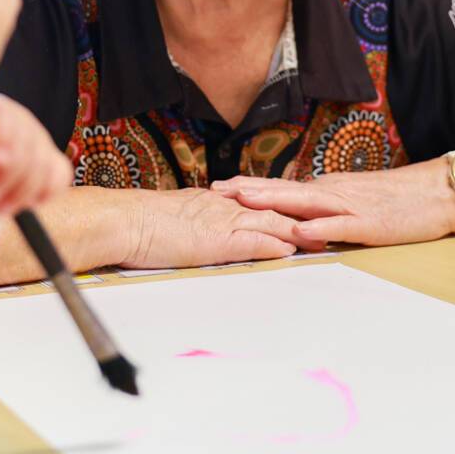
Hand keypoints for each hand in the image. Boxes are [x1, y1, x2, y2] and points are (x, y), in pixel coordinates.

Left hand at [0, 93, 72, 214]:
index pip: (2, 115)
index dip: (3, 136)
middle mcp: (18, 119)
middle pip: (26, 142)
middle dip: (8, 176)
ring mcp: (39, 138)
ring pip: (43, 163)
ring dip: (22, 193)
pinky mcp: (53, 158)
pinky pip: (60, 175)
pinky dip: (46, 193)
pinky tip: (28, 204)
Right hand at [123, 188, 307, 268]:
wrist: (126, 221)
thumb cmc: (144, 223)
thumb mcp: (180, 217)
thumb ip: (201, 221)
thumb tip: (210, 230)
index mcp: (217, 203)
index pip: (260, 204)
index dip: (286, 210)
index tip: (307, 216)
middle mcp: (225, 208)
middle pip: (273, 210)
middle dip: (303, 219)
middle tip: (329, 225)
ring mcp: (221, 222)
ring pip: (269, 223)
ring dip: (298, 233)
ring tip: (322, 240)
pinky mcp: (215, 240)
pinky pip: (251, 240)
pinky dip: (272, 244)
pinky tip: (289, 250)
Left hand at [211, 163, 454, 245]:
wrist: (439, 191)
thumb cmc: (399, 200)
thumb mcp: (356, 202)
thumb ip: (328, 209)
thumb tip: (299, 219)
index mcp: (329, 190)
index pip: (283, 188)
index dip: (251, 187)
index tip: (219, 187)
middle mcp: (334, 193)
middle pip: (285, 191)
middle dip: (250, 191)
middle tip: (216, 190)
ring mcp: (352, 207)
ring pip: (307, 203)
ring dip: (275, 202)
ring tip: (245, 202)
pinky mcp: (373, 224)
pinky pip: (344, 226)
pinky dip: (322, 227)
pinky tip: (302, 230)